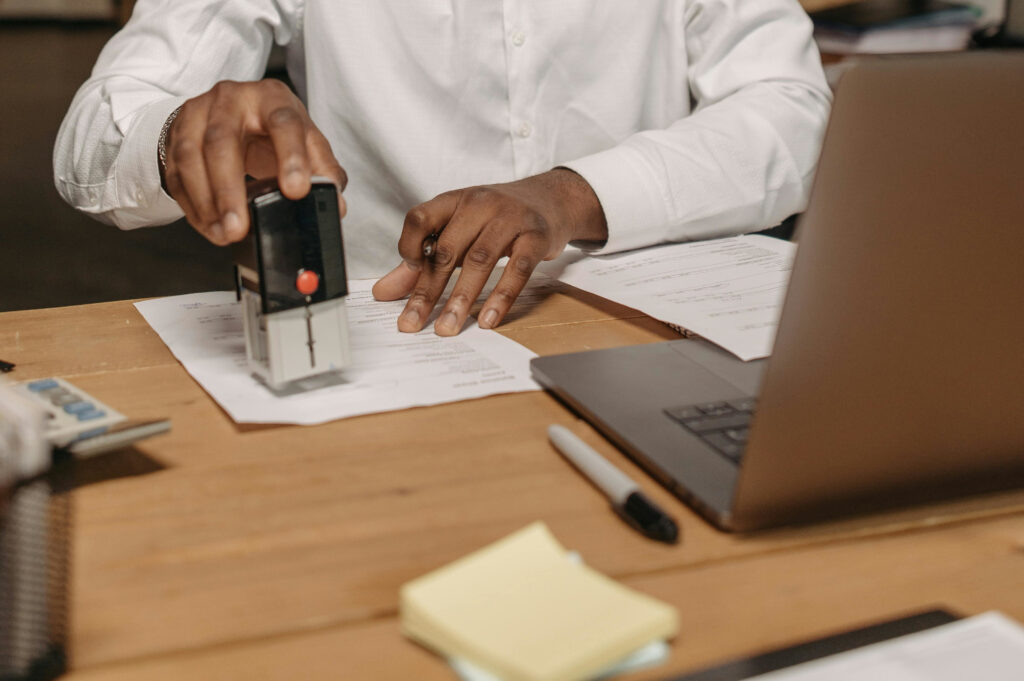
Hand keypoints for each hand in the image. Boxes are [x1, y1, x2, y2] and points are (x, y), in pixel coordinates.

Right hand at [162, 79, 347, 244]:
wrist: (233, 112)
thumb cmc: (273, 130)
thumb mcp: (304, 141)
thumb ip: (322, 171)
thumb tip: (335, 206)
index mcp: (272, 98)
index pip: (283, 123)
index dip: (291, 158)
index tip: (296, 192)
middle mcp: (232, 99)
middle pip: (223, 140)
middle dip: (230, 189)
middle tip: (241, 227)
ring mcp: (198, 114)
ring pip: (192, 156)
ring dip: (207, 202)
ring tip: (225, 233)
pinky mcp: (176, 134)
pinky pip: (177, 172)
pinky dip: (193, 205)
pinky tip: (209, 227)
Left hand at [372, 168, 607, 334]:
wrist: (551, 198)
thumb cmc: (498, 216)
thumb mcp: (459, 228)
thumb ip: (422, 260)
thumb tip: (382, 293)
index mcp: (455, 200)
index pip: (420, 218)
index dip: (408, 245)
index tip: (407, 275)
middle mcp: (480, 204)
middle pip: (448, 249)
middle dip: (429, 291)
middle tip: (414, 323)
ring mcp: (511, 219)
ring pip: (480, 261)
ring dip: (461, 299)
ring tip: (448, 328)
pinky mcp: (536, 237)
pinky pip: (517, 270)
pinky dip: (501, 297)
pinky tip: (487, 320)